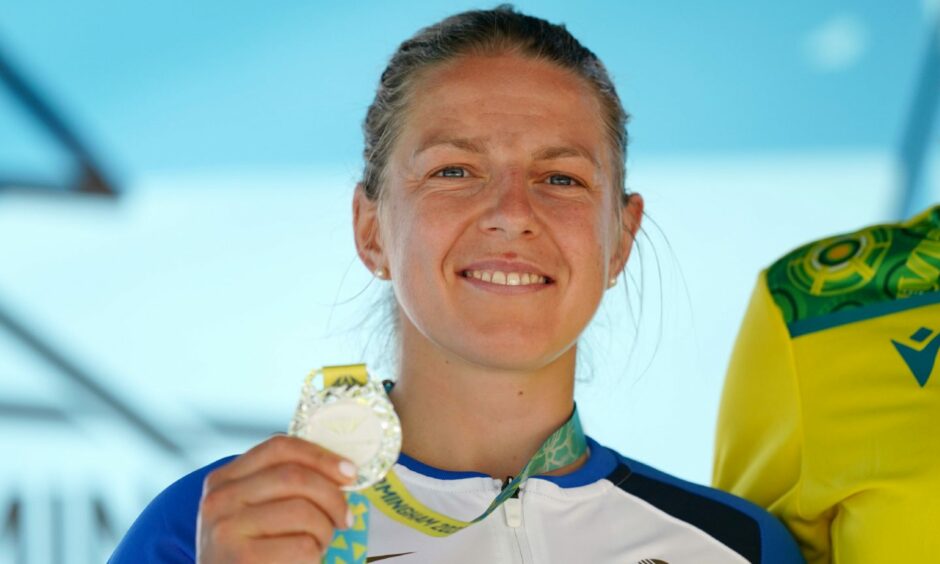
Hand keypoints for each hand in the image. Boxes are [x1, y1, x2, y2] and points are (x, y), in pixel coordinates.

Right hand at [196, 434, 356, 562]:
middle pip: (295, 477)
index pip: (279, 447)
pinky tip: (306, 562)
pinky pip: (303, 546)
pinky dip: (315, 556)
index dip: (321, 456)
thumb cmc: (252, 552)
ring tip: (319, 544)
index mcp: (224, 479)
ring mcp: (226, 530)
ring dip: (325, 530)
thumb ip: (283, 486)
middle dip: (332, 497)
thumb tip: (340, 469)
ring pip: (303, 512)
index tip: (350, 472)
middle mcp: (219, 500)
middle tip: (345, 518)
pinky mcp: (242, 559)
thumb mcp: (254, 512)